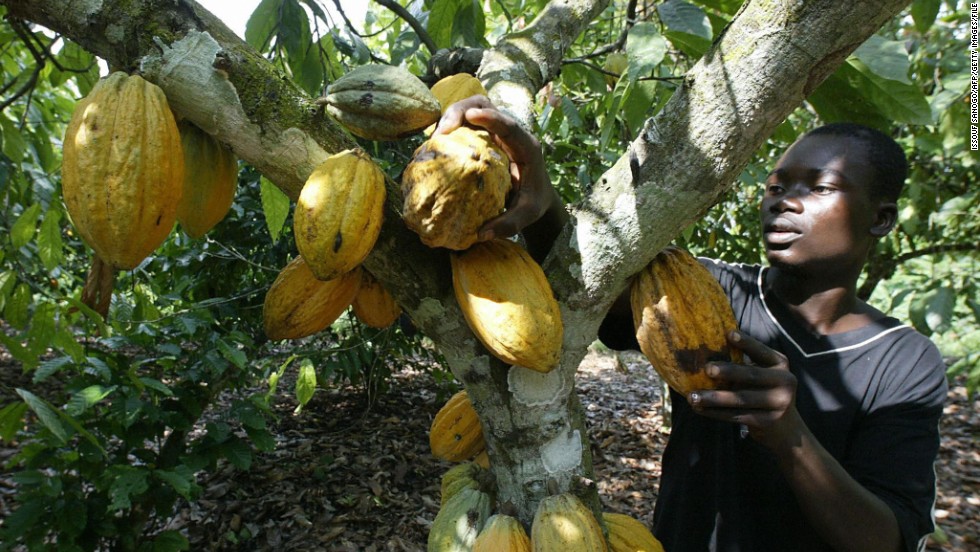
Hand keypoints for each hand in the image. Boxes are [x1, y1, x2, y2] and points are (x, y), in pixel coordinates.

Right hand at [434, 95, 556, 241]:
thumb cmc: (534, 202)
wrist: (538, 195)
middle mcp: (509, 133)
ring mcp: (494, 132)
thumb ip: (508, 224)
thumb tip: (481, 234)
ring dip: (452, 118)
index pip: (509, 125)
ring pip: (471, 110)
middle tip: (444, 130)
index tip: (472, 115)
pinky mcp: (483, 136)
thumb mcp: (527, 215)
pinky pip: (464, 125)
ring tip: (436, 138)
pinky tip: (436, 145)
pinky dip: (450, 128)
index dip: (491, 116)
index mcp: (526, 146)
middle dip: (462, 111)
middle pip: (485, 106)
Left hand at [688, 330, 803, 450]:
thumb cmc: (764, 392)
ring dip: (714, 398)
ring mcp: (779, 403)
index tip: (729, 334)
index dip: (746, 343)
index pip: (762, 351)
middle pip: (751, 375)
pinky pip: (737, 416)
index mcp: (780, 364)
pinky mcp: (767, 422)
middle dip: (727, 372)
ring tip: (692, 396)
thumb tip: (708, 351)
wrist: (785, 428)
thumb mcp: (764, 374)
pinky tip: (699, 409)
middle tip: (707, 369)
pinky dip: (715, 413)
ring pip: (740, 399)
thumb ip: (745, 364)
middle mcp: (784, 381)